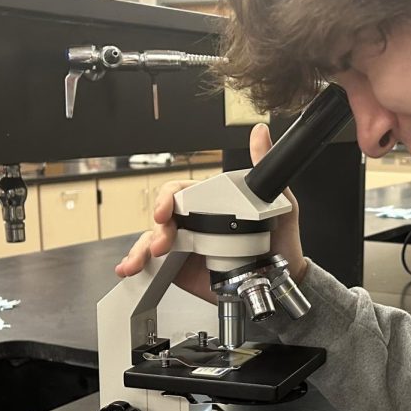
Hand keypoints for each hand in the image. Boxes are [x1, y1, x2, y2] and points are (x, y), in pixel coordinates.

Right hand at [114, 124, 308, 300]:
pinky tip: (130, 268)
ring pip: (152, 239)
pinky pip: (154, 263)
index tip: (166, 210)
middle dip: (156, 227)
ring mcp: (185, 244)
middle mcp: (194, 221)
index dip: (168, 198)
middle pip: (162, 216)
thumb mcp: (277, 200)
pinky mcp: (180, 267)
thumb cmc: (279, 238)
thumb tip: (260, 133)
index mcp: (209, 203)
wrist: (281, 278)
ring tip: (142, 259)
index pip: (180, 192)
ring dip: (142, 247)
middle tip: (162, 243)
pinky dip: (138, 263)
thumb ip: (264, 167)